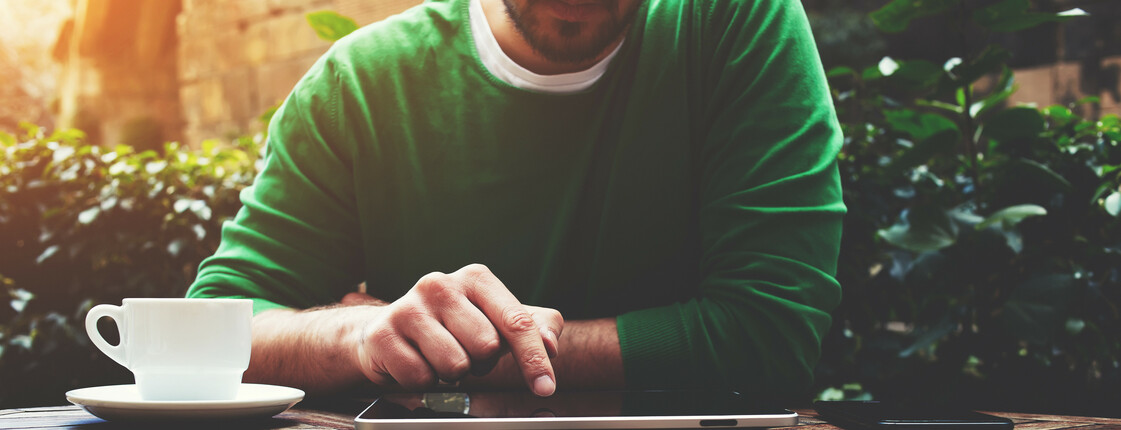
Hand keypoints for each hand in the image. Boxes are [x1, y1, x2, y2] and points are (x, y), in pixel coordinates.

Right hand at [348, 264, 563, 395]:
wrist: (389, 332)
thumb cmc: (454, 327)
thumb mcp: (498, 321)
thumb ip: (535, 327)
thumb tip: (551, 346)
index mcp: (475, 278)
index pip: (516, 321)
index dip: (534, 358)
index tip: (545, 386)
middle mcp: (440, 284)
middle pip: (486, 347)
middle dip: (481, 362)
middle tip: (466, 353)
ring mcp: (409, 307)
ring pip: (455, 365)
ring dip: (453, 374)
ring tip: (440, 357)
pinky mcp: (383, 333)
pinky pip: (421, 378)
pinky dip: (425, 382)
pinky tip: (417, 362)